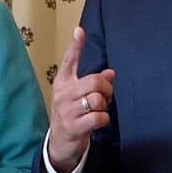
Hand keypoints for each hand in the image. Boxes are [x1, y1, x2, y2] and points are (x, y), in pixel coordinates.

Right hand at [46, 27, 115, 172]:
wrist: (60, 142)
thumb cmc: (72, 113)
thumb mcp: (79, 96)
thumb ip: (94, 83)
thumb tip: (111, 73)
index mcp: (63, 83)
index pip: (69, 61)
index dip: (76, 46)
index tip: (80, 31)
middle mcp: (63, 94)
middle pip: (94, 81)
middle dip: (106, 88)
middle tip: (106, 95)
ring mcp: (67, 110)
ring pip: (97, 99)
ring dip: (104, 106)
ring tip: (99, 110)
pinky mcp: (74, 126)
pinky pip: (99, 117)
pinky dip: (103, 119)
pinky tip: (98, 121)